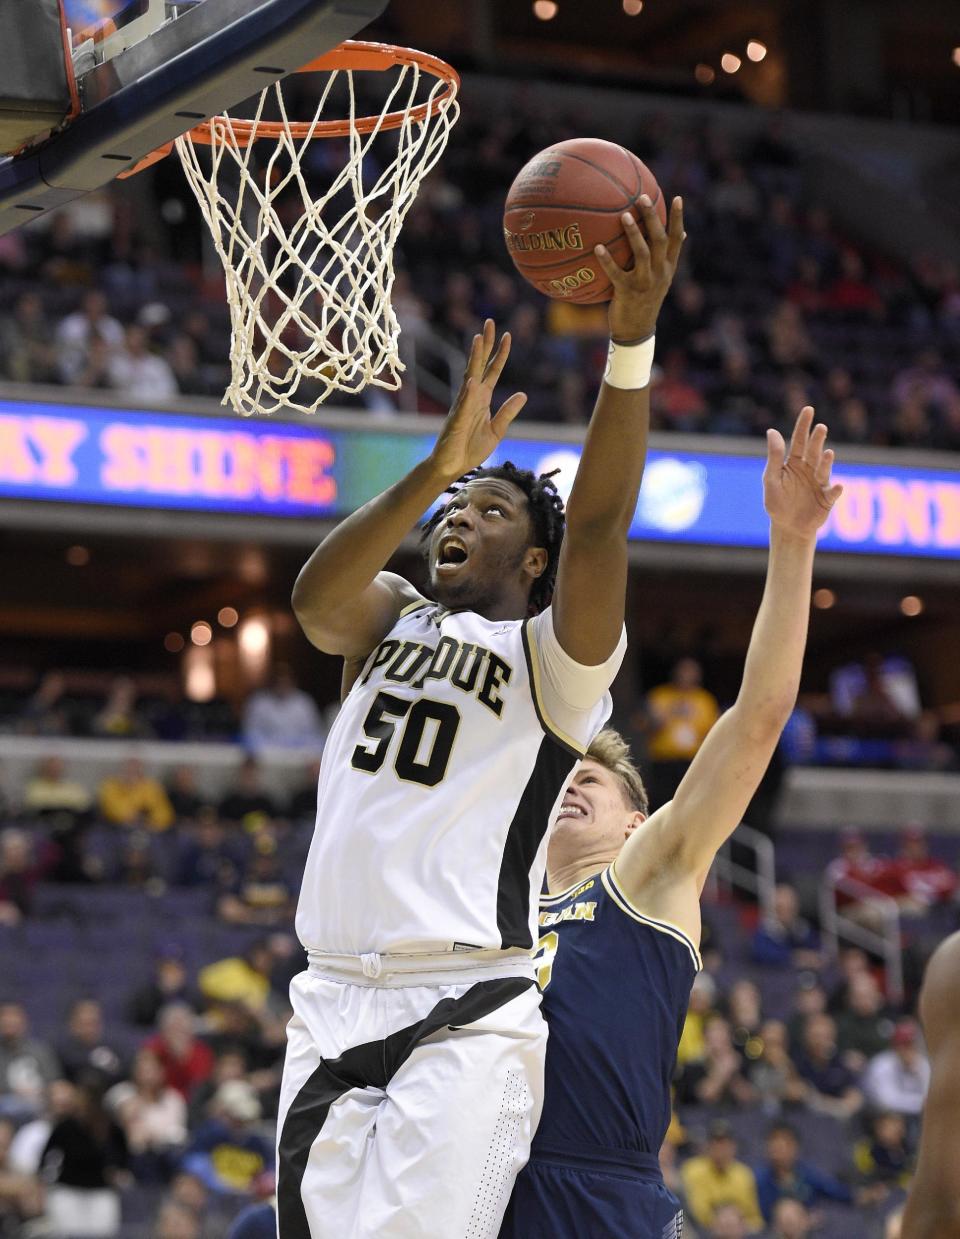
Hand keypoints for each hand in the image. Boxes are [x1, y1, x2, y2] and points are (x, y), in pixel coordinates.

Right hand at [429, 320, 526, 480]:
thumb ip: (508, 412)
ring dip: (474, 359)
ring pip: (469, 377)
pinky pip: (464, 405)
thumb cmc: (470, 449)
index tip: (508, 335)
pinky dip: (469, 393)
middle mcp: (472, 397)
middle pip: (479, 365)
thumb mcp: (497, 430)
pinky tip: (473, 381)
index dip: (500, 354)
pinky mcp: (458, 421)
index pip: (493, 371)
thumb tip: (523, 394)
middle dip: (485, 344)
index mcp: (482, 398)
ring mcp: (463, 407)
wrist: (452, 466)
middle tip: (489, 322)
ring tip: (478, 339)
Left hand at [594, 196, 685, 341]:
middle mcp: (660, 273)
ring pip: (642, 253)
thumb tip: (683, 233)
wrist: (636, 330)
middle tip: (642, 197)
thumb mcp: (661, 280)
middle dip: (652, 217)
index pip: (677, 239)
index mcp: (668, 268)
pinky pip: (616, 273)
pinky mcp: (628, 292)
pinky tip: (597, 247)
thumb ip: (666, 257)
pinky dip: (607, 260)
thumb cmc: (645, 300)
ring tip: (624, 215)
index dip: (678, 219)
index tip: (678, 197)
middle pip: (659, 240)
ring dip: (633, 233)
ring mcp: (645, 283)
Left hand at [764, 406, 842, 538]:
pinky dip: (836, 490)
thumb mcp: (771, 479)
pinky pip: (832, 493)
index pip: (800, 440)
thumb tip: (772, 430)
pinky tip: (838, 486)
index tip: (808, 409)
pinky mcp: (827, 499)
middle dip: (817, 440)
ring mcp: (820, 483)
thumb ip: (774, 456)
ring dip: (827, 462)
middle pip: (813, 451)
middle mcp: (810, 469)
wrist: (787, 527)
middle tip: (821, 427)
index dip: (803, 425)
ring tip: (828, 453)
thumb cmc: (777, 502)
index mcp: (795, 462)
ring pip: (824, 469)